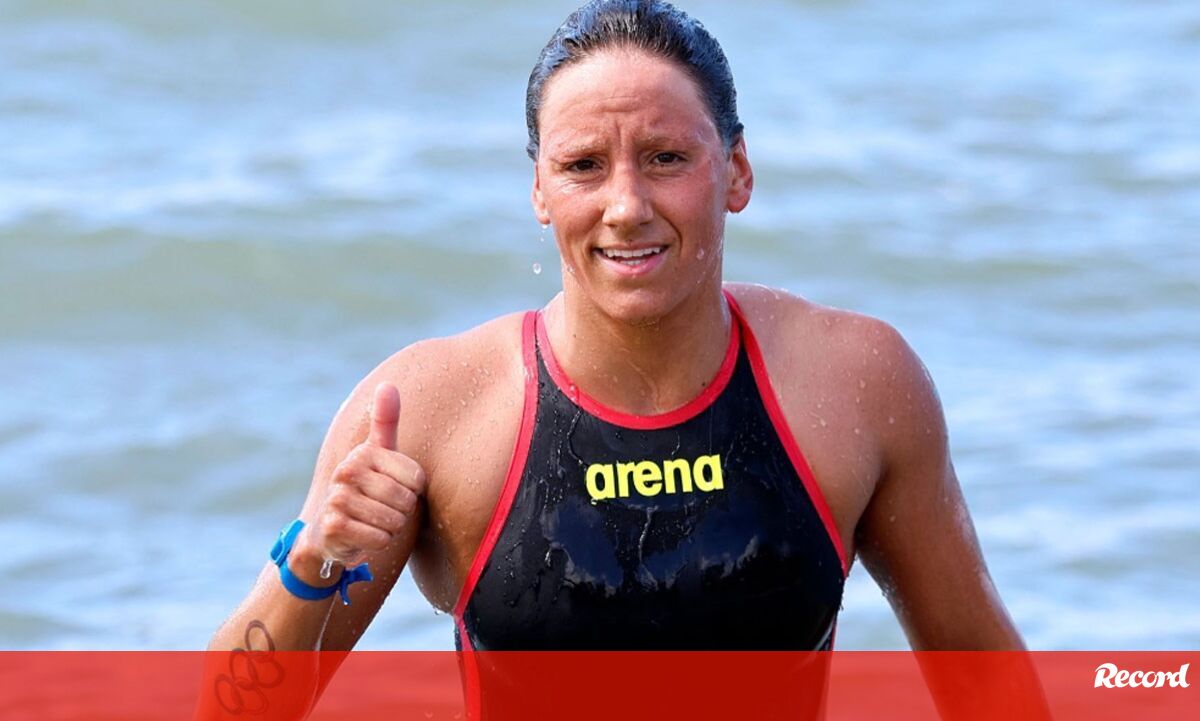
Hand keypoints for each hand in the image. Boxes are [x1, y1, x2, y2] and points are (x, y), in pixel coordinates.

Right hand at [293, 383, 427, 581]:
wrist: (330, 532)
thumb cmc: (365, 489)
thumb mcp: (378, 455)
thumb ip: (385, 422)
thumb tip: (387, 384)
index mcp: (362, 454)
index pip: (417, 479)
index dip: (413, 491)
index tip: (394, 489)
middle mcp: (346, 472)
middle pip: (405, 500)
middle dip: (401, 512)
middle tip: (382, 510)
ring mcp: (337, 499)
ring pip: (394, 521)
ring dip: (389, 528)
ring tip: (372, 522)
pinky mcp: (334, 527)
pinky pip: (380, 539)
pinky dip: (378, 542)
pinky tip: (362, 536)